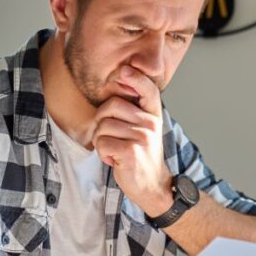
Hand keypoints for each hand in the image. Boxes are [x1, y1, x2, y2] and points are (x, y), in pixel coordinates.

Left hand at [93, 66, 173, 216]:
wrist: (152, 185)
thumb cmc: (141, 154)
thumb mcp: (143, 129)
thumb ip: (133, 111)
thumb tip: (117, 85)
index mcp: (153, 115)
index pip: (148, 89)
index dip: (135, 77)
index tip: (124, 70)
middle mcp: (150, 123)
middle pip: (110, 106)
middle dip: (101, 122)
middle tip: (112, 137)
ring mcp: (142, 137)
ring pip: (102, 126)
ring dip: (101, 141)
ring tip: (115, 150)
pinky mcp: (131, 151)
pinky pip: (102, 143)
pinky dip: (102, 154)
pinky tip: (115, 160)